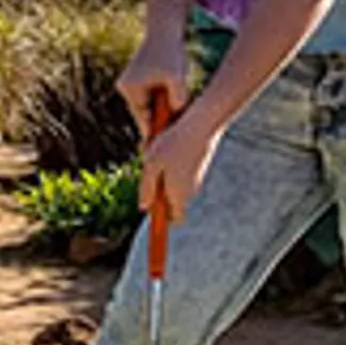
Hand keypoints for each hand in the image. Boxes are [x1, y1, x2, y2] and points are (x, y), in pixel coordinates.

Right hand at [116, 30, 190, 135]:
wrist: (164, 30)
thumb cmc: (171, 53)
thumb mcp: (178, 79)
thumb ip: (178, 99)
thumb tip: (176, 114)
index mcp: (131, 89)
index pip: (143, 119)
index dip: (154, 134)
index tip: (162, 149)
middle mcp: (126, 87)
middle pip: (144, 113)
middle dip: (158, 121)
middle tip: (171, 138)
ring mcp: (130, 82)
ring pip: (147, 105)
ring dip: (160, 110)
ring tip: (175, 118)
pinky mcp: (137, 78)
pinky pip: (149, 96)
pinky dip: (160, 100)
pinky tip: (173, 102)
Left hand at [140, 108, 220, 226]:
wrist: (202, 124)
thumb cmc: (173, 143)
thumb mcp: (151, 165)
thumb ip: (147, 189)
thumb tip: (144, 207)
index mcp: (179, 195)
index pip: (174, 220)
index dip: (163, 220)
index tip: (153, 217)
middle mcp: (190, 191)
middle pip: (170, 201)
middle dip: (157, 191)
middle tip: (150, 169)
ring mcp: (195, 179)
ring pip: (173, 184)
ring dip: (162, 173)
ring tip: (158, 151)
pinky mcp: (197, 167)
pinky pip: (178, 171)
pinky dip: (170, 162)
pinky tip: (168, 143)